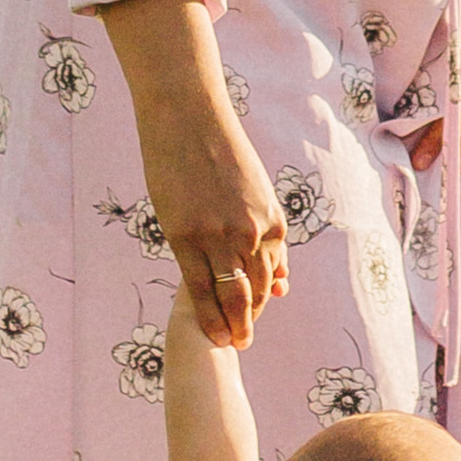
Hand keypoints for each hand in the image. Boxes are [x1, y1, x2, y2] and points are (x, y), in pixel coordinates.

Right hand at [99, 0, 289, 345]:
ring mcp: (219, 237)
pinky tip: (209, 334)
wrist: (189, 116)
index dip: (264, 297)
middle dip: (252, 319)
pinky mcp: (186, 237)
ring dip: (233, 325)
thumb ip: (262, 228)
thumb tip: (275, 268)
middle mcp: (252, 232)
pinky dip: (207, 316)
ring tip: (230, 345)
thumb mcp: (253, 189)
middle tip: (244, 343)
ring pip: (230, 295)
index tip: (255, 314)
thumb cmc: (218, 149)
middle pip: (256, 290)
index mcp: (272, 218)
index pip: (272, 272)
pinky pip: (199, 288)